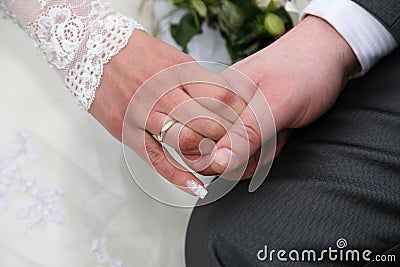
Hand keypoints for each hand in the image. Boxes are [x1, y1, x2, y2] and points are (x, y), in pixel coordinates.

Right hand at [89, 30, 245, 196]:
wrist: (92, 50)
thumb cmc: (137, 54)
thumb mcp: (175, 59)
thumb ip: (200, 83)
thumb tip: (227, 104)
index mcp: (180, 71)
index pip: (223, 98)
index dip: (238, 114)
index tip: (242, 122)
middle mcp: (163, 92)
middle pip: (209, 123)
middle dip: (225, 137)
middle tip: (229, 142)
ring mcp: (144, 113)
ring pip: (186, 142)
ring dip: (206, 155)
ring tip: (212, 157)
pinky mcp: (127, 131)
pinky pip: (156, 159)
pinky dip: (178, 177)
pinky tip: (195, 186)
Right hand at [210, 15, 358, 176]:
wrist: (327, 58)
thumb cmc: (305, 68)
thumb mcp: (277, 103)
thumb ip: (246, 133)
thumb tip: (217, 161)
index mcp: (216, 95)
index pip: (195, 140)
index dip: (221, 153)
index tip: (248, 146)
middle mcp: (221, 107)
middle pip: (214, 154)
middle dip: (246, 155)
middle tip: (270, 134)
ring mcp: (236, 118)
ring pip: (234, 158)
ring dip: (261, 154)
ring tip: (279, 130)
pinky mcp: (249, 125)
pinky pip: (249, 152)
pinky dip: (267, 150)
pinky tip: (279, 134)